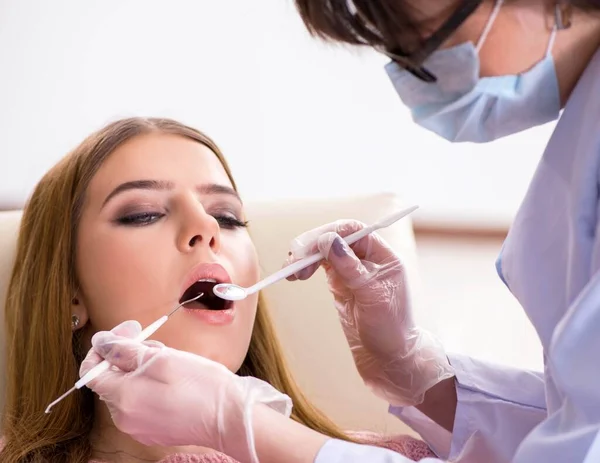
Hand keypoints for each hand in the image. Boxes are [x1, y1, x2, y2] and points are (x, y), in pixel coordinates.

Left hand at [80, 321, 291, 462]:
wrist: (230, 416)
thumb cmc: (200, 385)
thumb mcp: (161, 357)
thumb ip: (125, 350)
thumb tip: (101, 342)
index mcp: (122, 397)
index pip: (91, 371)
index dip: (104, 347)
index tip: (125, 332)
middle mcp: (124, 417)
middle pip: (112, 379)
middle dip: (128, 356)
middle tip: (156, 343)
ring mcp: (139, 427)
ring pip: (129, 389)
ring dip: (141, 370)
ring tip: (170, 360)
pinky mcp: (154, 431)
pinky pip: (142, 403)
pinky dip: (151, 386)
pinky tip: (174, 378)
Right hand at [286, 220, 453, 405]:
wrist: (388, 357)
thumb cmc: (390, 328)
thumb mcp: (373, 297)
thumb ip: (351, 268)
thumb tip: (329, 241)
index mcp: (382, 255)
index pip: (353, 230)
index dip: (330, 233)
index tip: (311, 248)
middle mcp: (365, 258)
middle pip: (333, 237)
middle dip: (311, 245)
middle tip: (294, 258)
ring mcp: (350, 269)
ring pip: (322, 250)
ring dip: (303, 256)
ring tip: (290, 270)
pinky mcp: (338, 282)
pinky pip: (318, 266)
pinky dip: (304, 267)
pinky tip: (294, 274)